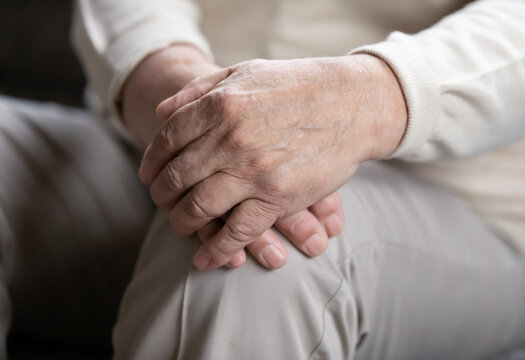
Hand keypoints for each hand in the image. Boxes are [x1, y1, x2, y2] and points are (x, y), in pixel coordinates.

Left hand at [139, 54, 406, 269]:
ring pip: (199, 207)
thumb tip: (160, 111)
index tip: (149, 174)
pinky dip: (216, 249)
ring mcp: (253, 171)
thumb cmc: (298, 85)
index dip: (152, 161)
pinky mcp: (278, 198)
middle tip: (161, 201)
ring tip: (179, 224)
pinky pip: (237, 231)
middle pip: (176, 177)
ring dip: (181, 221)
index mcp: (220, 106)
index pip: (167, 140)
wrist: (352, 104)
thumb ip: (199, 88)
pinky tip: (204, 257)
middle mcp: (230, 139)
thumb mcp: (245, 71)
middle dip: (161, 194)